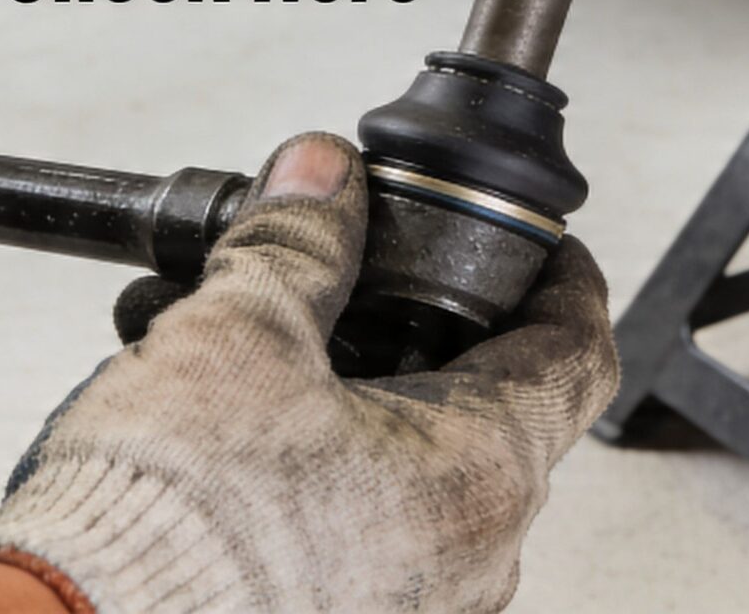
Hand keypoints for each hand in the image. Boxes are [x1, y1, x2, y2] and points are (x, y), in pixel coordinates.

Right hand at [0, 134, 618, 613]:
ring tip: (258, 349)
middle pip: (490, 411)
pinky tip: (232, 430)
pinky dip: (312, 467)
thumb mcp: (238, 332)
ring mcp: (409, 609)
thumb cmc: (171, 524)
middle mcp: (467, 561)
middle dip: (416, 332)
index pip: (577, 352)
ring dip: (347, 399)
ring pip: (412, 473)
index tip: (543, 250)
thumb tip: (320, 177)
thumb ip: (296, 242)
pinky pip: (358, 530)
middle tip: (365, 284)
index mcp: (478, 475)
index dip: (563, 280)